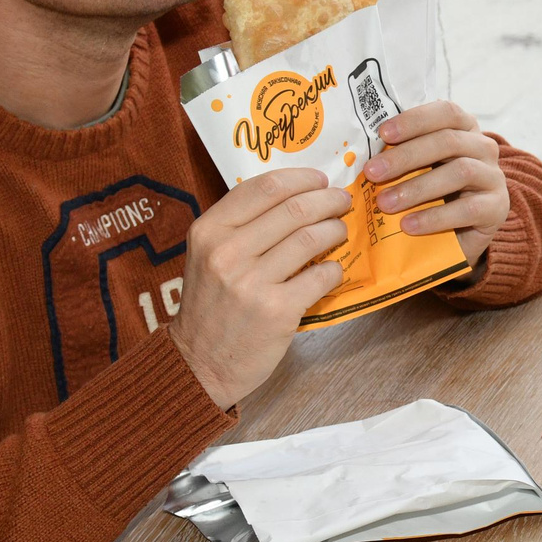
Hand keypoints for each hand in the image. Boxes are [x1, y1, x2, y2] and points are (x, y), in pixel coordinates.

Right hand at [174, 168, 354, 408]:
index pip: (263, 187)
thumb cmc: (211, 305)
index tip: (320, 179)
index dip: (300, 178)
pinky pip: (321, 276)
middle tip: (341, 201)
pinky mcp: (277, 310)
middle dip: (327, 200)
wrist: (200, 363)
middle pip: (293, 209)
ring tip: (339, 231)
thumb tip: (295, 195)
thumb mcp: (208, 256)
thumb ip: (241, 226)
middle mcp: (226, 252)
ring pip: (311, 238)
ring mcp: (252, 282)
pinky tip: (333, 270)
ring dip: (334, 230)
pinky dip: (334, 269)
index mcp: (208, 231)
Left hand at [365, 100, 508, 267]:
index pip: (445, 113)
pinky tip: (408, 225)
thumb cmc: (432, 194)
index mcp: (464, 129)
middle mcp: (483, 147)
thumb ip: (400, 155)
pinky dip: (434, 217)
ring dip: (417, 188)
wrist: (460, 234)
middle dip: (406, 156)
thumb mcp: (417, 169)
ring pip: (460, 172)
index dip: (414, 120)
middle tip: (372, 173)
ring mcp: (493, 177)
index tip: (383, 134)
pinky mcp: (497, 208)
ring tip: (385, 204)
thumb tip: (360, 153)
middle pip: (448, 142)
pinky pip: (467, 209)